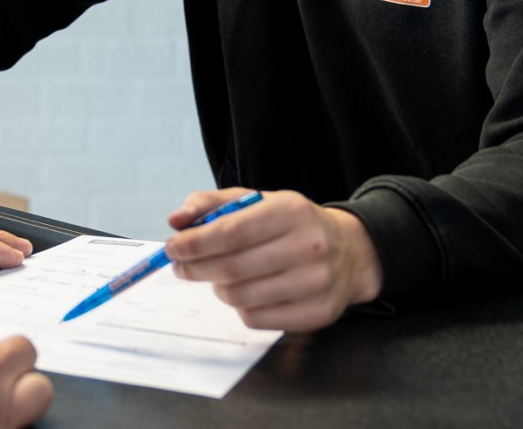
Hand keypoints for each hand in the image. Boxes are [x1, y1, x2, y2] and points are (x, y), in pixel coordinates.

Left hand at [164, 188, 381, 331]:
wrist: (350, 252)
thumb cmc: (292, 224)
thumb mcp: (258, 202)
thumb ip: (212, 204)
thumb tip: (175, 220)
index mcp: (291, 211)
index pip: (230, 232)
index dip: (194, 243)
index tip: (172, 247)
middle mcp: (308, 247)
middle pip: (231, 268)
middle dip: (195, 268)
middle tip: (181, 266)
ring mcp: (316, 284)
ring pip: (240, 297)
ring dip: (218, 287)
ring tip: (219, 276)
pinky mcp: (316, 314)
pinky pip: (255, 319)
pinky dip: (240, 307)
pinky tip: (246, 291)